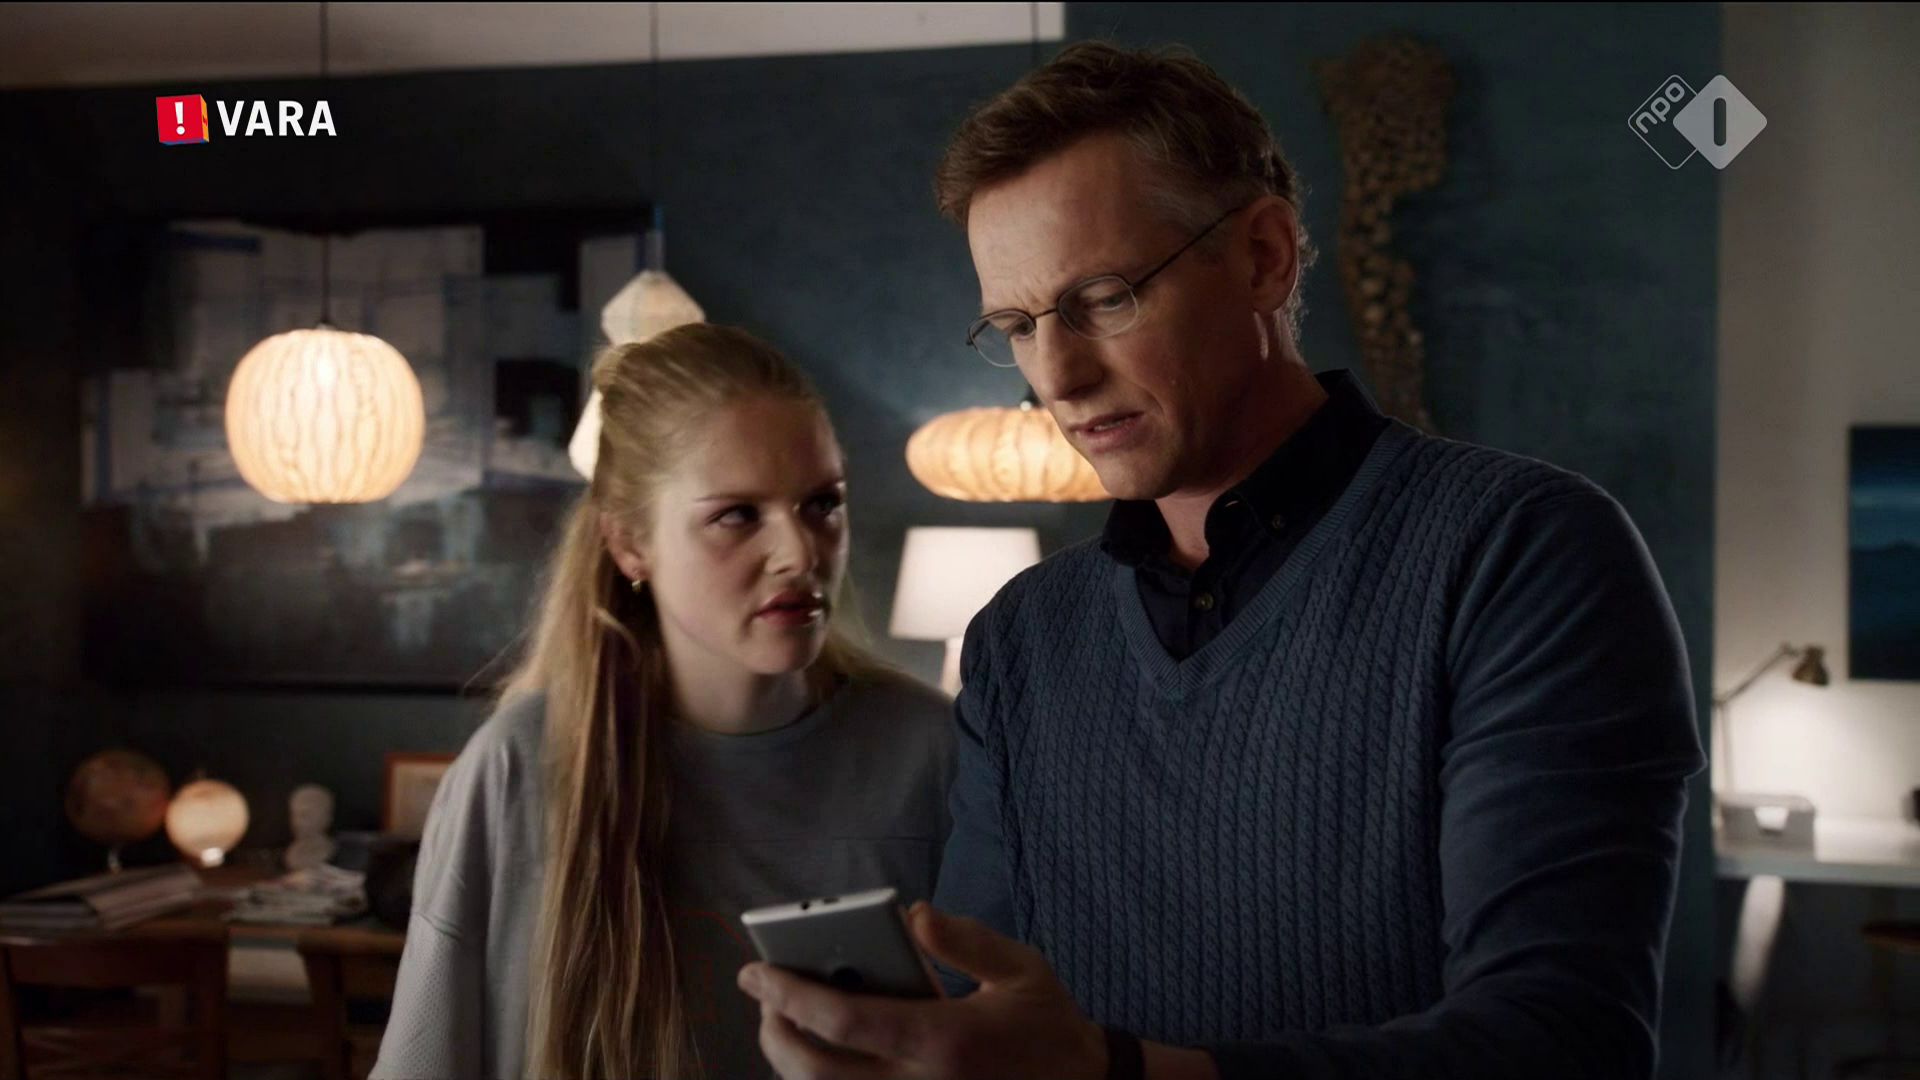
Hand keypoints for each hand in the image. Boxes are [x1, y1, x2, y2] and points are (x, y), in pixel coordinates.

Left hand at [737, 900, 1107, 1079]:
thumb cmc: (1047, 1026)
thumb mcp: (1021, 970)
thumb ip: (965, 940)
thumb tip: (913, 915)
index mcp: (944, 1041)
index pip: (844, 1021)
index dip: (791, 994)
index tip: (756, 970)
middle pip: (814, 1071)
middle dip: (773, 1029)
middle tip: (762, 993)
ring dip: (790, 1059)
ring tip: (782, 1018)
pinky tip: (818, 1051)